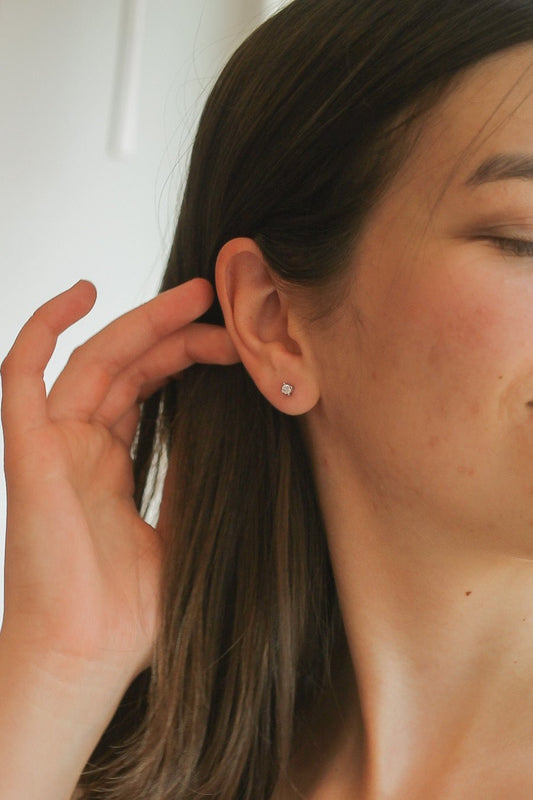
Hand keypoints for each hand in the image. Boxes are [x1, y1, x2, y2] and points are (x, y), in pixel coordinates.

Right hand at [1, 278, 238, 683]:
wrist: (87, 657)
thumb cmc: (128, 614)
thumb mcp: (179, 533)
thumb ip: (189, 485)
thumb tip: (230, 440)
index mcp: (108, 465)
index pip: (144, 389)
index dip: (182, 356)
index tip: (231, 342)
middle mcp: (78, 448)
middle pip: (123, 366)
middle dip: (171, 329)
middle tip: (219, 301)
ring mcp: (50, 446)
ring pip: (89, 361)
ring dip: (138, 322)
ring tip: (193, 296)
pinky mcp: (26, 452)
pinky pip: (21, 376)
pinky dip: (43, 328)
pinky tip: (83, 293)